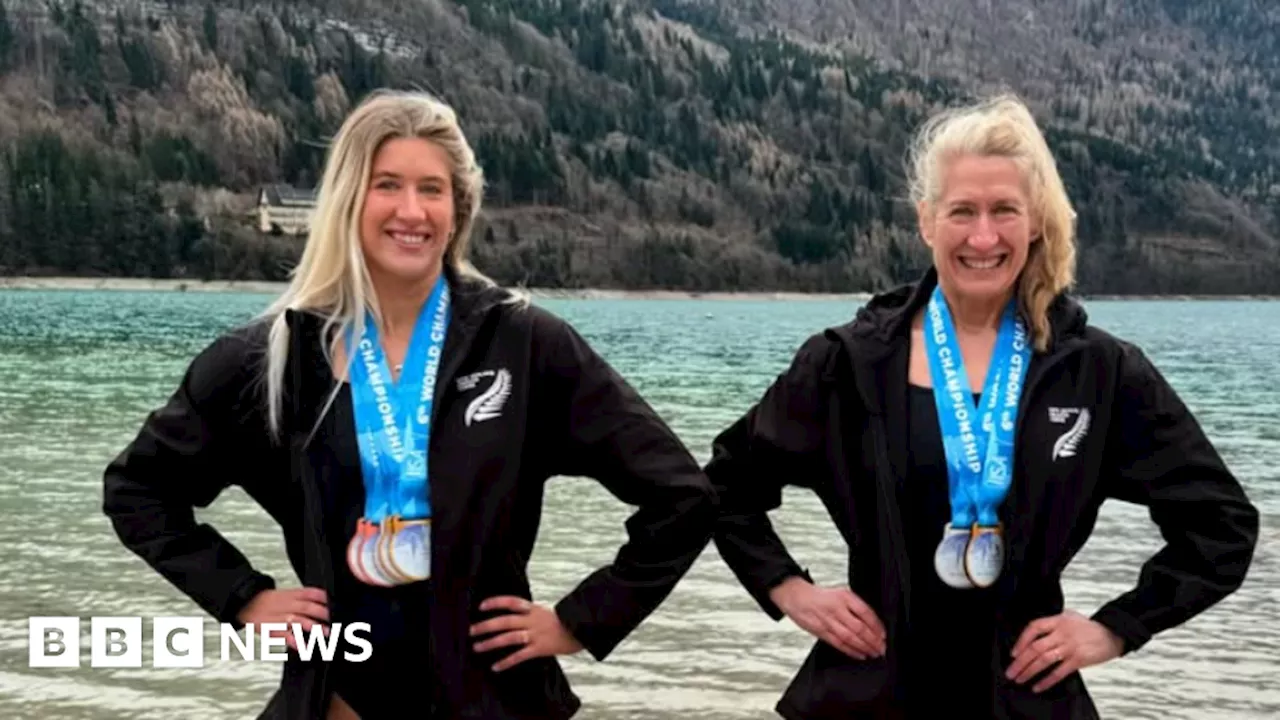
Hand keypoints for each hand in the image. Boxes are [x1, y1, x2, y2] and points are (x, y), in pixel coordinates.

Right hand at [236, 587, 329, 651]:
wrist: (247, 603)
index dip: (326, 599)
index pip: (313, 593)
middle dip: (324, 614)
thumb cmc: (271, 601)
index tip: (339, 605)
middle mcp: (288, 605)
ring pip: (298, 620)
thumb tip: (327, 602)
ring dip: (314, 627)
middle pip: (308, 607)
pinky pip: (284, 635)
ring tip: (327, 633)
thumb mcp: (289, 594)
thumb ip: (306, 598)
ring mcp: (280, 617)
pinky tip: (304, 647)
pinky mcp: (272, 629)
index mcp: (293, 595)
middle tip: (338, 620)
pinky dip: (294, 641)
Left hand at [469, 596, 583, 671]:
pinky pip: (520, 655)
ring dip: (491, 642)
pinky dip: (507, 661)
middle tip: (472, 631)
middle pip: (505, 621)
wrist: (584, 628)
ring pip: (509, 637)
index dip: (496, 602)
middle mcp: (532, 620)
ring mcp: (536, 634)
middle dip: (486, 625)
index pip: (511, 602)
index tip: (481, 606)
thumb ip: (531, 614)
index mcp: (533, 609)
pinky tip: (496, 667)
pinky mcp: (540, 648)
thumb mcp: (547, 612)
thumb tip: (516, 615)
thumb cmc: (566, 622)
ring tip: (477, 647)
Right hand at [769, 576, 886, 659]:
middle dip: (873, 641)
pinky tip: (859, 654)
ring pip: (849, 637)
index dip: (877, 626)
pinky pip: (838, 643)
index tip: (883, 635)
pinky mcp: (820, 631)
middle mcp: (837, 608)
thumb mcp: (841, 594)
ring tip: (873, 653)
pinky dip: (850, 651)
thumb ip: (855, 607)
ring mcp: (828, 620)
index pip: (866, 613)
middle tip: (881, 648)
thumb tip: (874, 624)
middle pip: (859, 627)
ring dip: (864, 647)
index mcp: (844, 596)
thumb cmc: (819, 596)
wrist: (795, 596)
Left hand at [1007, 610, 1123, 691]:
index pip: (1034, 627)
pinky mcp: (1079, 660)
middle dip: (1020, 661)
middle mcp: (1062, 633)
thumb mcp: (1069, 616)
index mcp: (1058, 620)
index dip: (1021, 640)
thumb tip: (1033, 633)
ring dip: (1029, 671)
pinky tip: (1038, 686)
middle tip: (1011, 671)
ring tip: (1020, 679)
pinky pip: (1059, 672)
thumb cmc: (1089, 627)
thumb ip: (1052, 622)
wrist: (1113, 634)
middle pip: (1036, 647)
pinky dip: (1047, 680)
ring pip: (1044, 660)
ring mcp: (1070, 647)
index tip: (1014, 653)